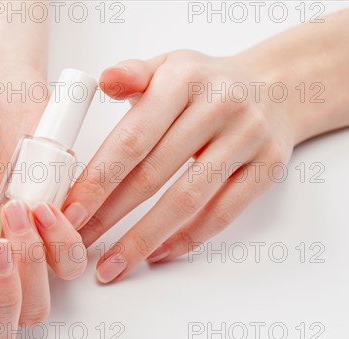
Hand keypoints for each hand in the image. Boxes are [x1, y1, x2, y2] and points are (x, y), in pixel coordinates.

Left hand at [64, 50, 294, 282]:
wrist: (277, 85)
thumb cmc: (207, 83)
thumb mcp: (169, 65)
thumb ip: (133, 74)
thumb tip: (104, 80)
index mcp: (183, 79)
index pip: (132, 139)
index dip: (98, 180)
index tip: (70, 212)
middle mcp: (218, 106)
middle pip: (154, 174)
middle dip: (110, 215)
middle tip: (79, 243)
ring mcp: (247, 138)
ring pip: (187, 200)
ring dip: (144, 238)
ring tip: (113, 264)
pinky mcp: (268, 167)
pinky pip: (224, 212)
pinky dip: (188, 238)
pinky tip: (158, 254)